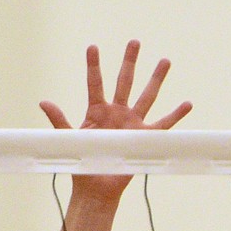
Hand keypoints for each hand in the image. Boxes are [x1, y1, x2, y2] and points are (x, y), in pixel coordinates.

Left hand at [40, 40, 191, 200]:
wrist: (96, 188)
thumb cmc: (82, 163)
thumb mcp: (69, 139)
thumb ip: (59, 119)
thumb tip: (43, 102)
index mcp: (97, 111)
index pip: (95, 83)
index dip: (93, 65)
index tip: (92, 46)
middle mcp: (117, 113)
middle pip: (125, 81)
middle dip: (129, 61)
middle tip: (134, 42)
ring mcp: (133, 123)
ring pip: (147, 96)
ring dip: (156, 79)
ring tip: (165, 60)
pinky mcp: (144, 138)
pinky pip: (163, 125)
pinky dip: (176, 115)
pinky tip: (187, 104)